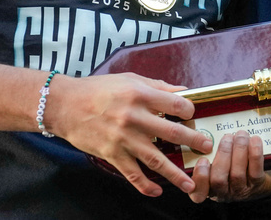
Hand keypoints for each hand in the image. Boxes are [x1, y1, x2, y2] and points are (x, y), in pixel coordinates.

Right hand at [44, 72, 212, 196]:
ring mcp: (123, 138)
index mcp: (139, 94)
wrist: (65, 105)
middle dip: (192, 140)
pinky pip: (132, 173)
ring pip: (155, 159)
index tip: (194, 115)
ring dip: (175, 173)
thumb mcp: (129, 79)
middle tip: (206, 147)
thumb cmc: (98, 89)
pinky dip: (145, 185)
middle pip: (171, 132)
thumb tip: (182, 91)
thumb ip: (157, 86)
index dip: (188, 110)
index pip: (174, 103)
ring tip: (191, 183)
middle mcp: (133, 117)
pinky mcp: (112, 154)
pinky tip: (158, 190)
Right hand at [187, 131, 270, 203]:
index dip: (200, 177)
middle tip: (227, 137)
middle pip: (218, 180)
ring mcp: (240, 190)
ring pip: (237, 174)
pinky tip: (254, 140)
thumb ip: (209, 154)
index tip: (203, 160)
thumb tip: (205, 134)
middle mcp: (223, 193)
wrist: (255, 181)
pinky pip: (255, 171)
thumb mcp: (216, 165)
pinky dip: (255, 154)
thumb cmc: (230, 168)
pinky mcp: (256, 185)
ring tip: (241, 135)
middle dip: (223, 155)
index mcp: (208, 188)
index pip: (198, 193)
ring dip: (239, 150)